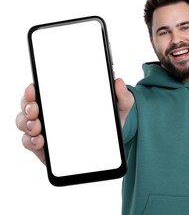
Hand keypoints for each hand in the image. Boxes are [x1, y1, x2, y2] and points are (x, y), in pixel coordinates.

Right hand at [15, 79, 133, 164]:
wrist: (111, 143)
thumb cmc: (109, 118)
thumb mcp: (119, 106)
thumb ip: (122, 95)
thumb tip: (120, 82)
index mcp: (63, 97)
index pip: (42, 89)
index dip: (33, 88)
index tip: (34, 89)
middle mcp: (49, 111)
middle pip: (28, 105)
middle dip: (27, 106)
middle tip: (36, 109)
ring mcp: (46, 129)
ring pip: (25, 123)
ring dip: (26, 124)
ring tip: (37, 127)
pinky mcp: (46, 148)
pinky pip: (30, 143)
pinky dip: (31, 142)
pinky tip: (39, 142)